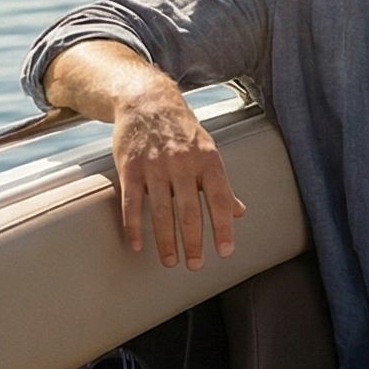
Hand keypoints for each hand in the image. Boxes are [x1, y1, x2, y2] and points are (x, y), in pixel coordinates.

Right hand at [108, 88, 246, 268]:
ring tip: (171, 261)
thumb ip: (221, 184)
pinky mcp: (130, 167)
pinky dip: (134, 225)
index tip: (225, 251)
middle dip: (194, 241)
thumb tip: (238, 212)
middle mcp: (183, 164)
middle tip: (195, 265)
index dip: (224, 226)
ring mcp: (155, 165)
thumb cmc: (183, 132)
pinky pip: (132, 202)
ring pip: (161, 210)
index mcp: (208, 160)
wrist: (147, 102)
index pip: (220, 199)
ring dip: (166, 240)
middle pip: (190, 210)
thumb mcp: (208, 152)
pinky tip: (138, 245)